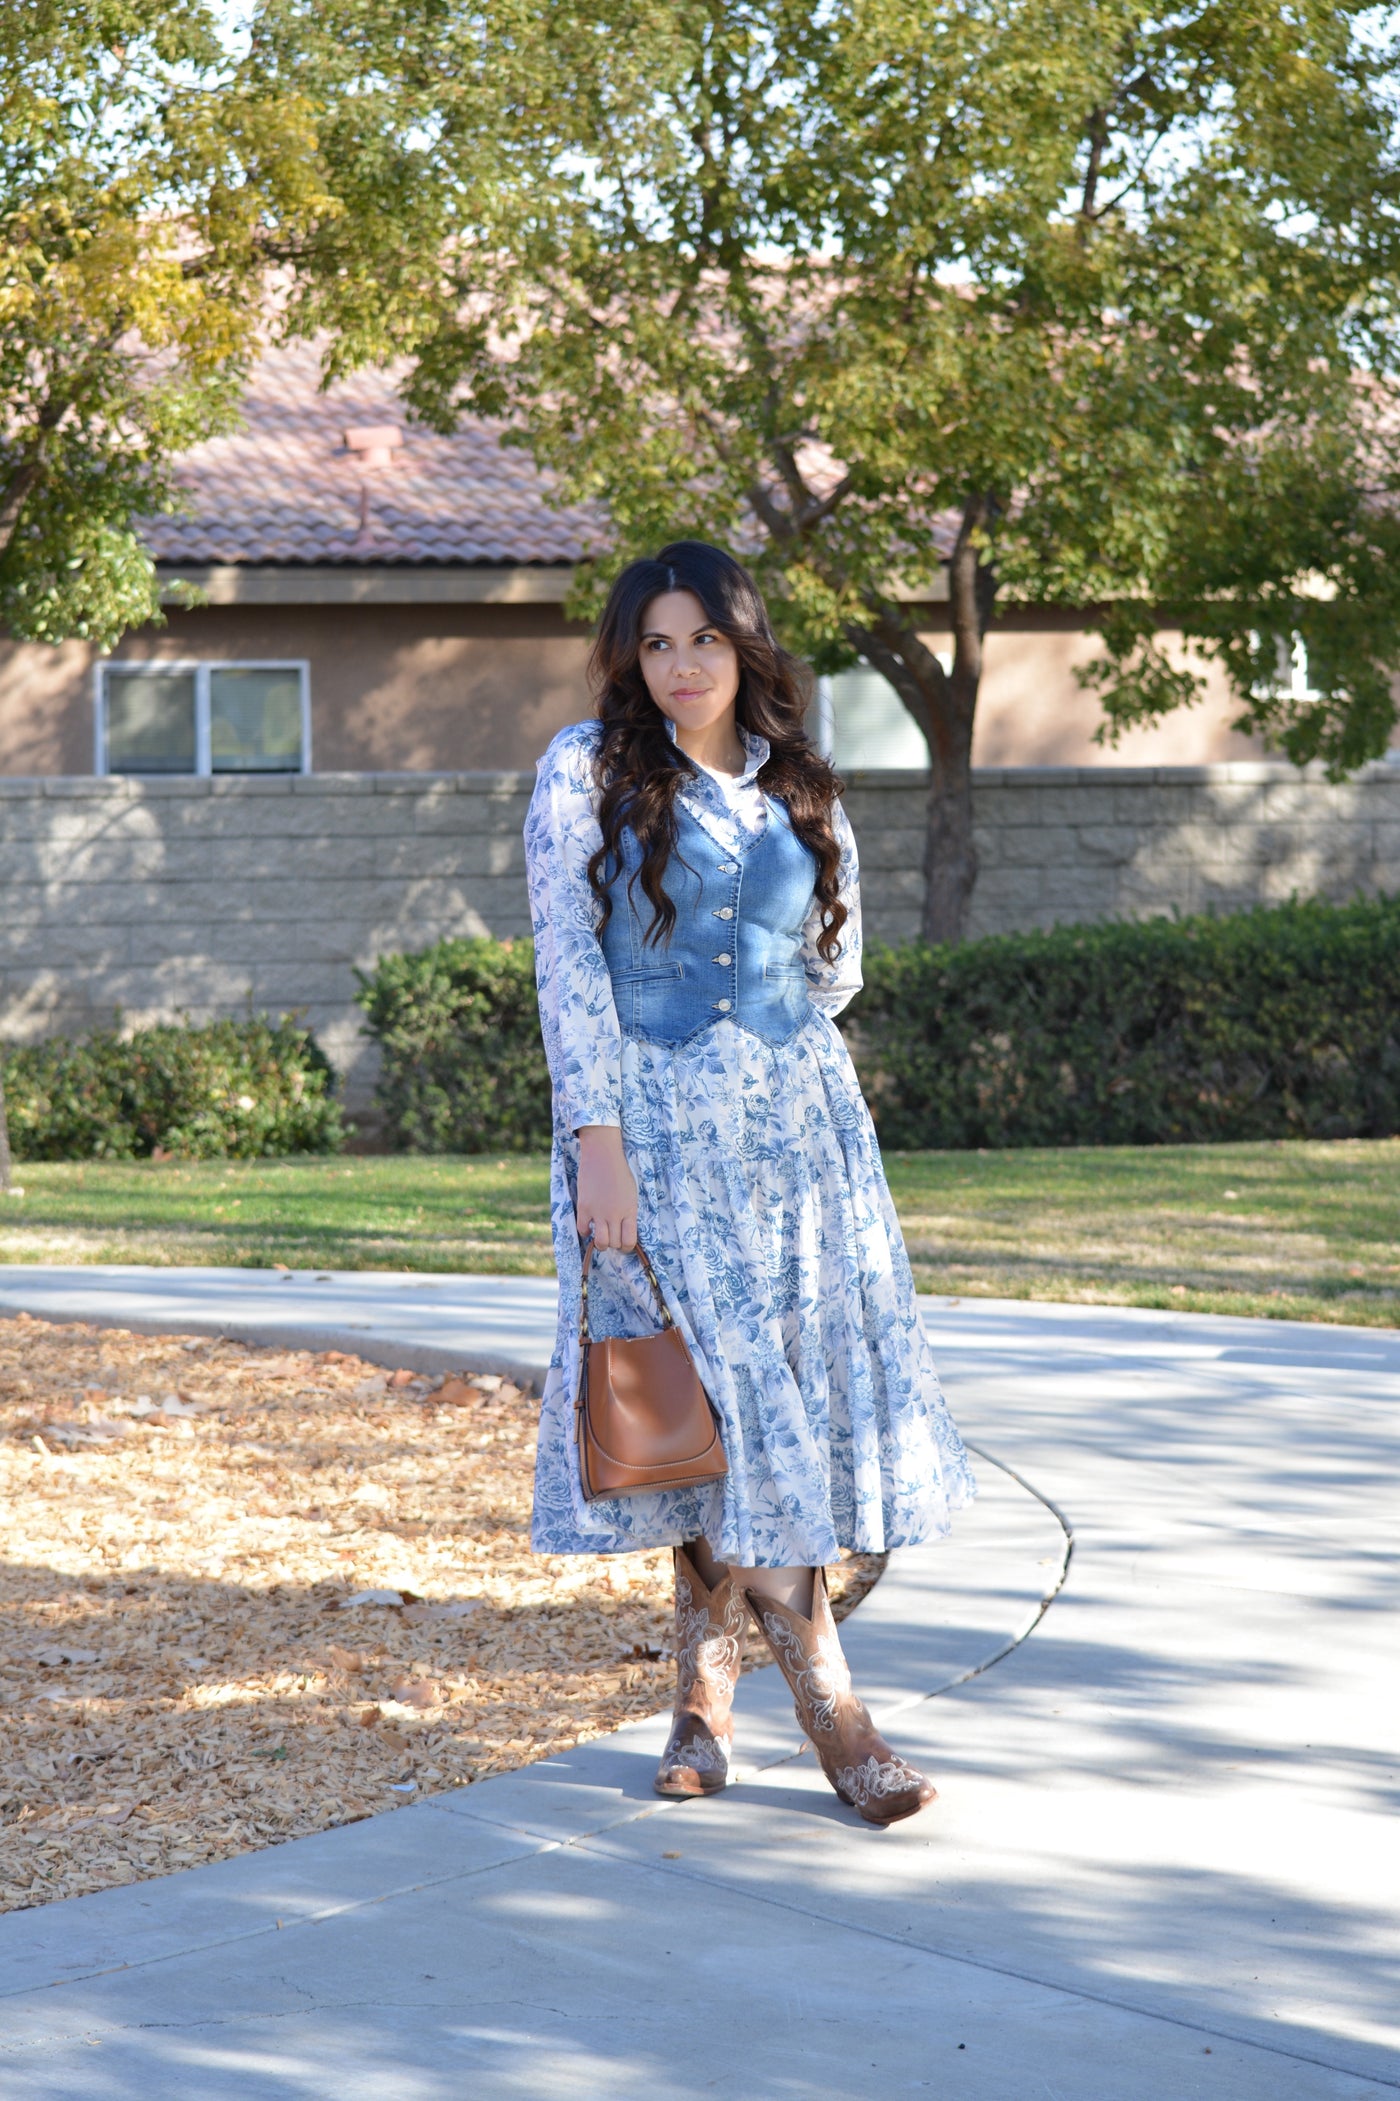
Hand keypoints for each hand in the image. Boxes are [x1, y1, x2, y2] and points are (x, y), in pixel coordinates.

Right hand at [575, 1125, 638, 1250]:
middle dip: (614, 1244)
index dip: (627, 1246)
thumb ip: (628, 1212)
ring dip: (601, 1243)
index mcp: (630, 1211)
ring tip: (600, 1235)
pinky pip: (582, 1230)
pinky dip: (585, 1231)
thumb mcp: (631, 1194)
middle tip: (612, 1236)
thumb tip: (625, 1229)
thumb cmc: (620, 1172)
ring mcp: (598, 1212)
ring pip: (600, 1242)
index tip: (624, 1243)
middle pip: (615, 1244)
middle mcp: (615, 1215)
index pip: (630, 1241)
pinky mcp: (584, 1207)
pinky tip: (588, 1225)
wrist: (603, 1155)